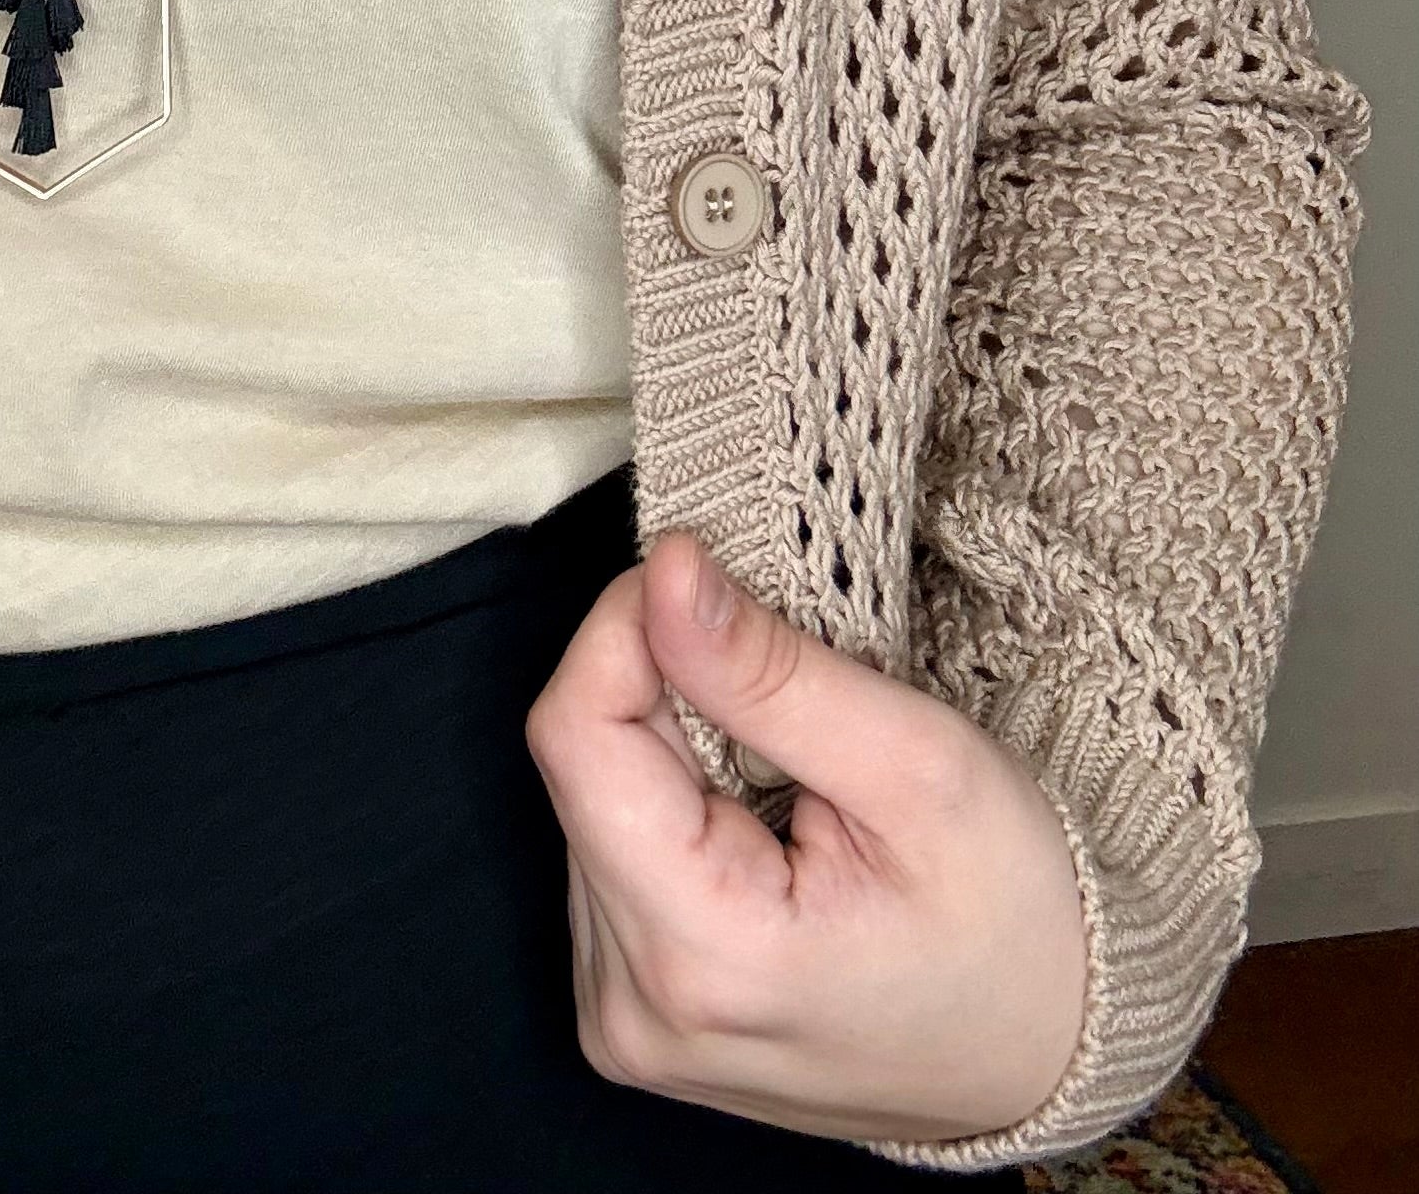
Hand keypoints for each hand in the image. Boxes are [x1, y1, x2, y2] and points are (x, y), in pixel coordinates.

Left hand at [525, 530, 1085, 1145]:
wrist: (1052, 1053)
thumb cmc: (1015, 922)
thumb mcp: (918, 767)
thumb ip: (770, 671)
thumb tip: (661, 574)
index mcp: (700, 960)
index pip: (575, 735)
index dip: (629, 629)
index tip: (710, 586)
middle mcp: (633, 1009)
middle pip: (581, 768)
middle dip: (666, 695)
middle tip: (787, 701)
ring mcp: (626, 1022)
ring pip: (591, 804)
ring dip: (671, 757)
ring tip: (789, 784)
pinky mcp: (633, 1013)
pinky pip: (610, 859)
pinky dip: (674, 813)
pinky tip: (759, 833)